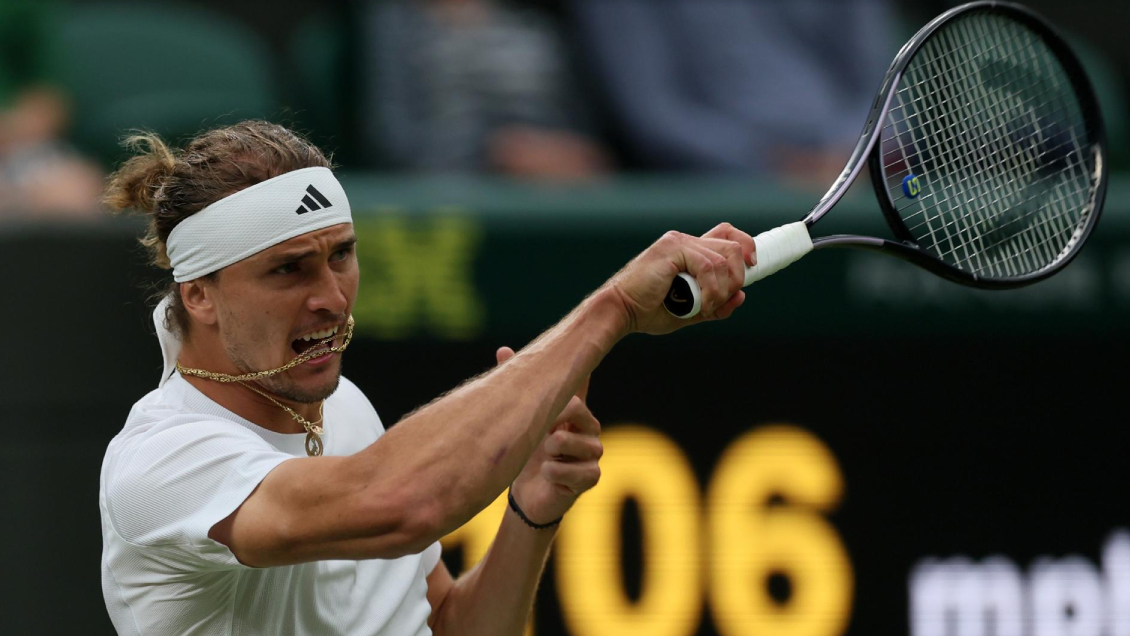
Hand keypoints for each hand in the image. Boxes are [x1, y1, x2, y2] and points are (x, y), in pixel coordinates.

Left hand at [497, 346, 602, 525]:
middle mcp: (590, 427)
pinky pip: (566, 468)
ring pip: (565, 440)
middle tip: (541, 437)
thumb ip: (516, 387)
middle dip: (548, 421)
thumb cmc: (526, 454)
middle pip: (573, 408)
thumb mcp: (520, 420)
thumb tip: (503, 349)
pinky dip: (550, 472)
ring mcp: (594, 452)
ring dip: (546, 451)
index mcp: (575, 410)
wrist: (528, 495)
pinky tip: (548, 475)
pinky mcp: (592, 476)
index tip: (588, 348)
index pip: (583, 383)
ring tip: (545, 457)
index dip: (584, 368)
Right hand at [606, 222, 755, 334]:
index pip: (726, 234)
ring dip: (721, 289)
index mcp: (687, 250)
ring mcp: (677, 242)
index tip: (752, 267)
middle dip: (737, 276)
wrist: (621, 311)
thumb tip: (741, 296)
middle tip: (722, 300)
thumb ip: (715, 304)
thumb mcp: (690, 310)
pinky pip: (708, 266)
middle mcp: (684, 240)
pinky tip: (701, 304)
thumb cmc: (647, 311)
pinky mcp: (672, 249)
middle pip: (732, 245)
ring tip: (705, 307)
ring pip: (723, 259)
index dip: (745, 246)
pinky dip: (711, 290)